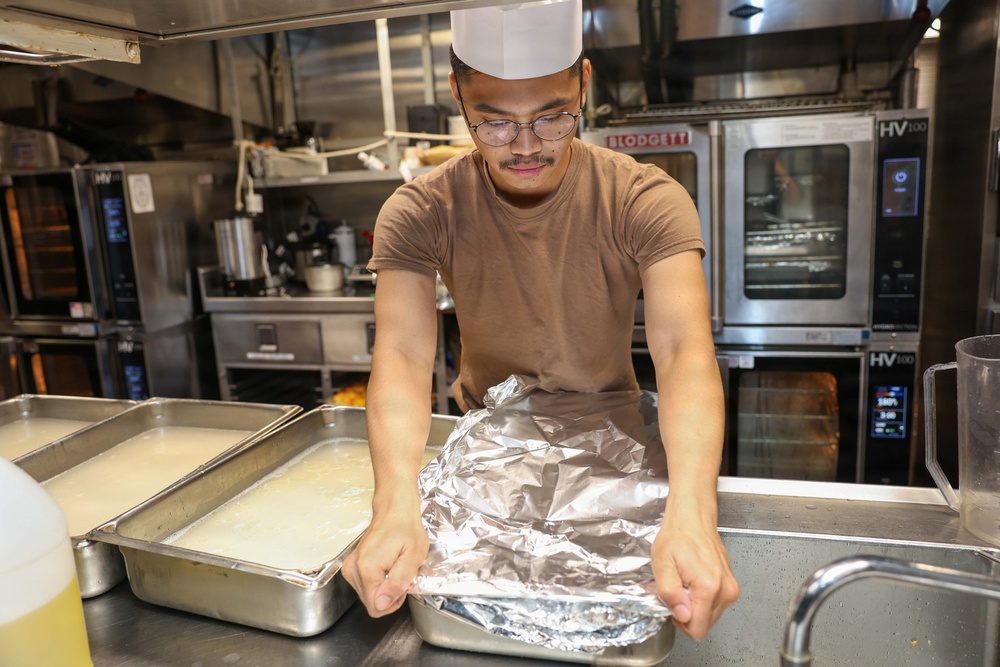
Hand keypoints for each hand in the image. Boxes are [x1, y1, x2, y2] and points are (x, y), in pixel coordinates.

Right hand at [342, 496, 427, 617]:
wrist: (395, 511)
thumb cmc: (406, 530)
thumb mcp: (413, 556)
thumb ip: (398, 582)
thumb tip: (382, 604)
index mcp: (367, 569)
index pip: (376, 607)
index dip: (394, 601)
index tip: (402, 584)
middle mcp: (353, 570)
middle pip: (371, 603)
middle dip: (389, 595)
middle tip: (400, 574)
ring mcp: (350, 568)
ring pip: (368, 596)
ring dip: (383, 588)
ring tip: (393, 568)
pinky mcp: (350, 567)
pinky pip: (364, 587)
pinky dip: (377, 582)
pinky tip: (385, 566)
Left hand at [651, 502, 738, 639]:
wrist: (693, 517)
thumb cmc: (677, 536)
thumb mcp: (662, 564)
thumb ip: (670, 593)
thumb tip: (682, 616)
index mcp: (709, 588)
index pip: (697, 630)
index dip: (680, 621)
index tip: (672, 602)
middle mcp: (726, 591)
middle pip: (704, 625)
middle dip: (687, 613)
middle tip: (677, 589)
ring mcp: (731, 588)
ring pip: (710, 617)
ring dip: (695, 606)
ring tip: (685, 582)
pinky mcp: (731, 585)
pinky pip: (715, 605)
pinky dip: (702, 599)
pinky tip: (694, 579)